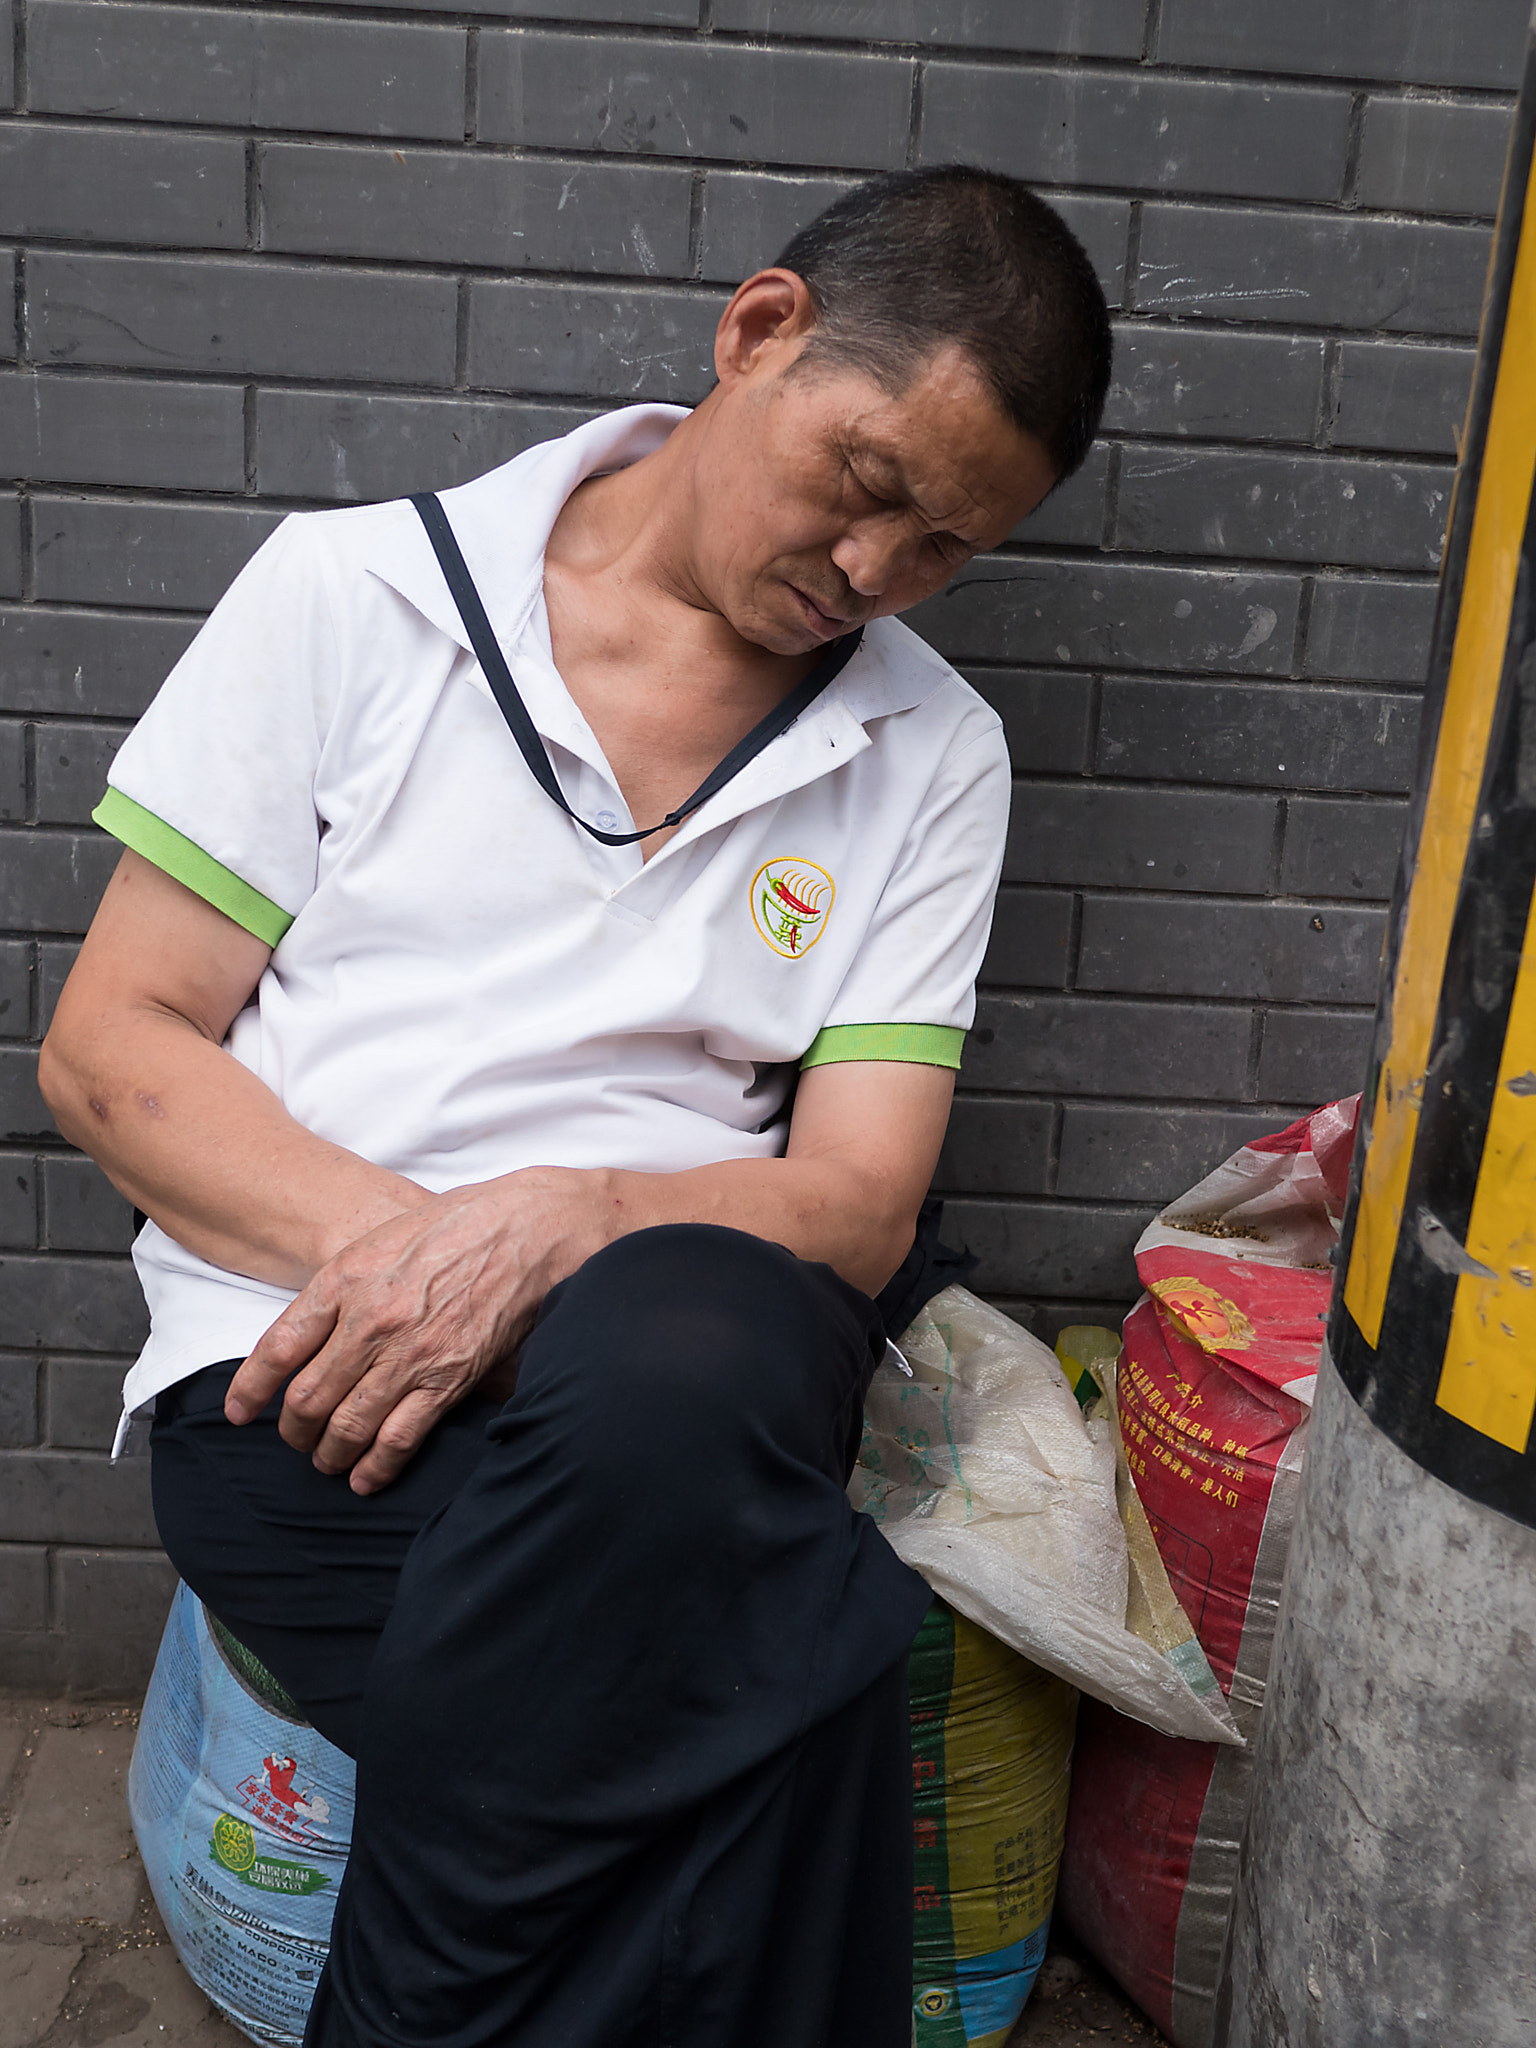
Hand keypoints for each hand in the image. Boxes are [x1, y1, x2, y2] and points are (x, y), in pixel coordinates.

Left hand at [224, 1167, 614, 1493]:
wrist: (529, 1229)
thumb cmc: (458, 1224)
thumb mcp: (383, 1238)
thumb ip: (344, 1285)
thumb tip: (314, 1333)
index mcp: (345, 1280)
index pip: (278, 1348)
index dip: (250, 1388)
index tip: (240, 1411)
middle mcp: (369, 1322)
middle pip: (306, 1398)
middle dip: (293, 1430)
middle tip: (295, 1439)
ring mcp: (408, 1355)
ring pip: (347, 1425)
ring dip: (329, 1453)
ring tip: (326, 1461)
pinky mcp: (448, 1379)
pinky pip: (399, 1438)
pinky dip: (377, 1466)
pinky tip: (366, 1478)